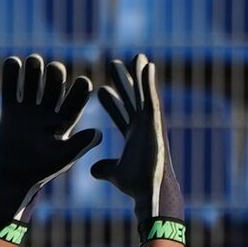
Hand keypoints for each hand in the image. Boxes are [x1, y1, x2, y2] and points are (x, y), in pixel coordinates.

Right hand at [0, 55, 100, 221]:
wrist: (14, 178)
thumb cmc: (42, 171)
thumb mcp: (63, 158)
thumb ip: (79, 145)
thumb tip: (99, 134)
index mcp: (65, 123)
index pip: (75, 102)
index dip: (79, 92)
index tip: (84, 82)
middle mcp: (49, 113)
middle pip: (53, 88)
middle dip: (55, 77)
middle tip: (55, 67)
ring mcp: (29, 111)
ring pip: (33, 85)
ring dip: (34, 72)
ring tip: (34, 60)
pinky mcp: (11, 112)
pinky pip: (11, 91)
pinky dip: (11, 77)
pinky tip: (12, 61)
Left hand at [90, 54, 185, 242]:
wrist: (149, 190)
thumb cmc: (137, 185)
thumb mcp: (115, 174)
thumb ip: (105, 169)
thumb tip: (93, 170)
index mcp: (133, 136)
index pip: (120, 114)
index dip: (112, 103)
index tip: (101, 90)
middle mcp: (142, 126)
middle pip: (131, 99)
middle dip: (123, 83)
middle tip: (113, 65)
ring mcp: (149, 123)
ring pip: (142, 93)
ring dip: (138, 75)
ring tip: (135, 56)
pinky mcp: (154, 122)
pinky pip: (151, 97)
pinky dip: (148, 81)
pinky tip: (146, 64)